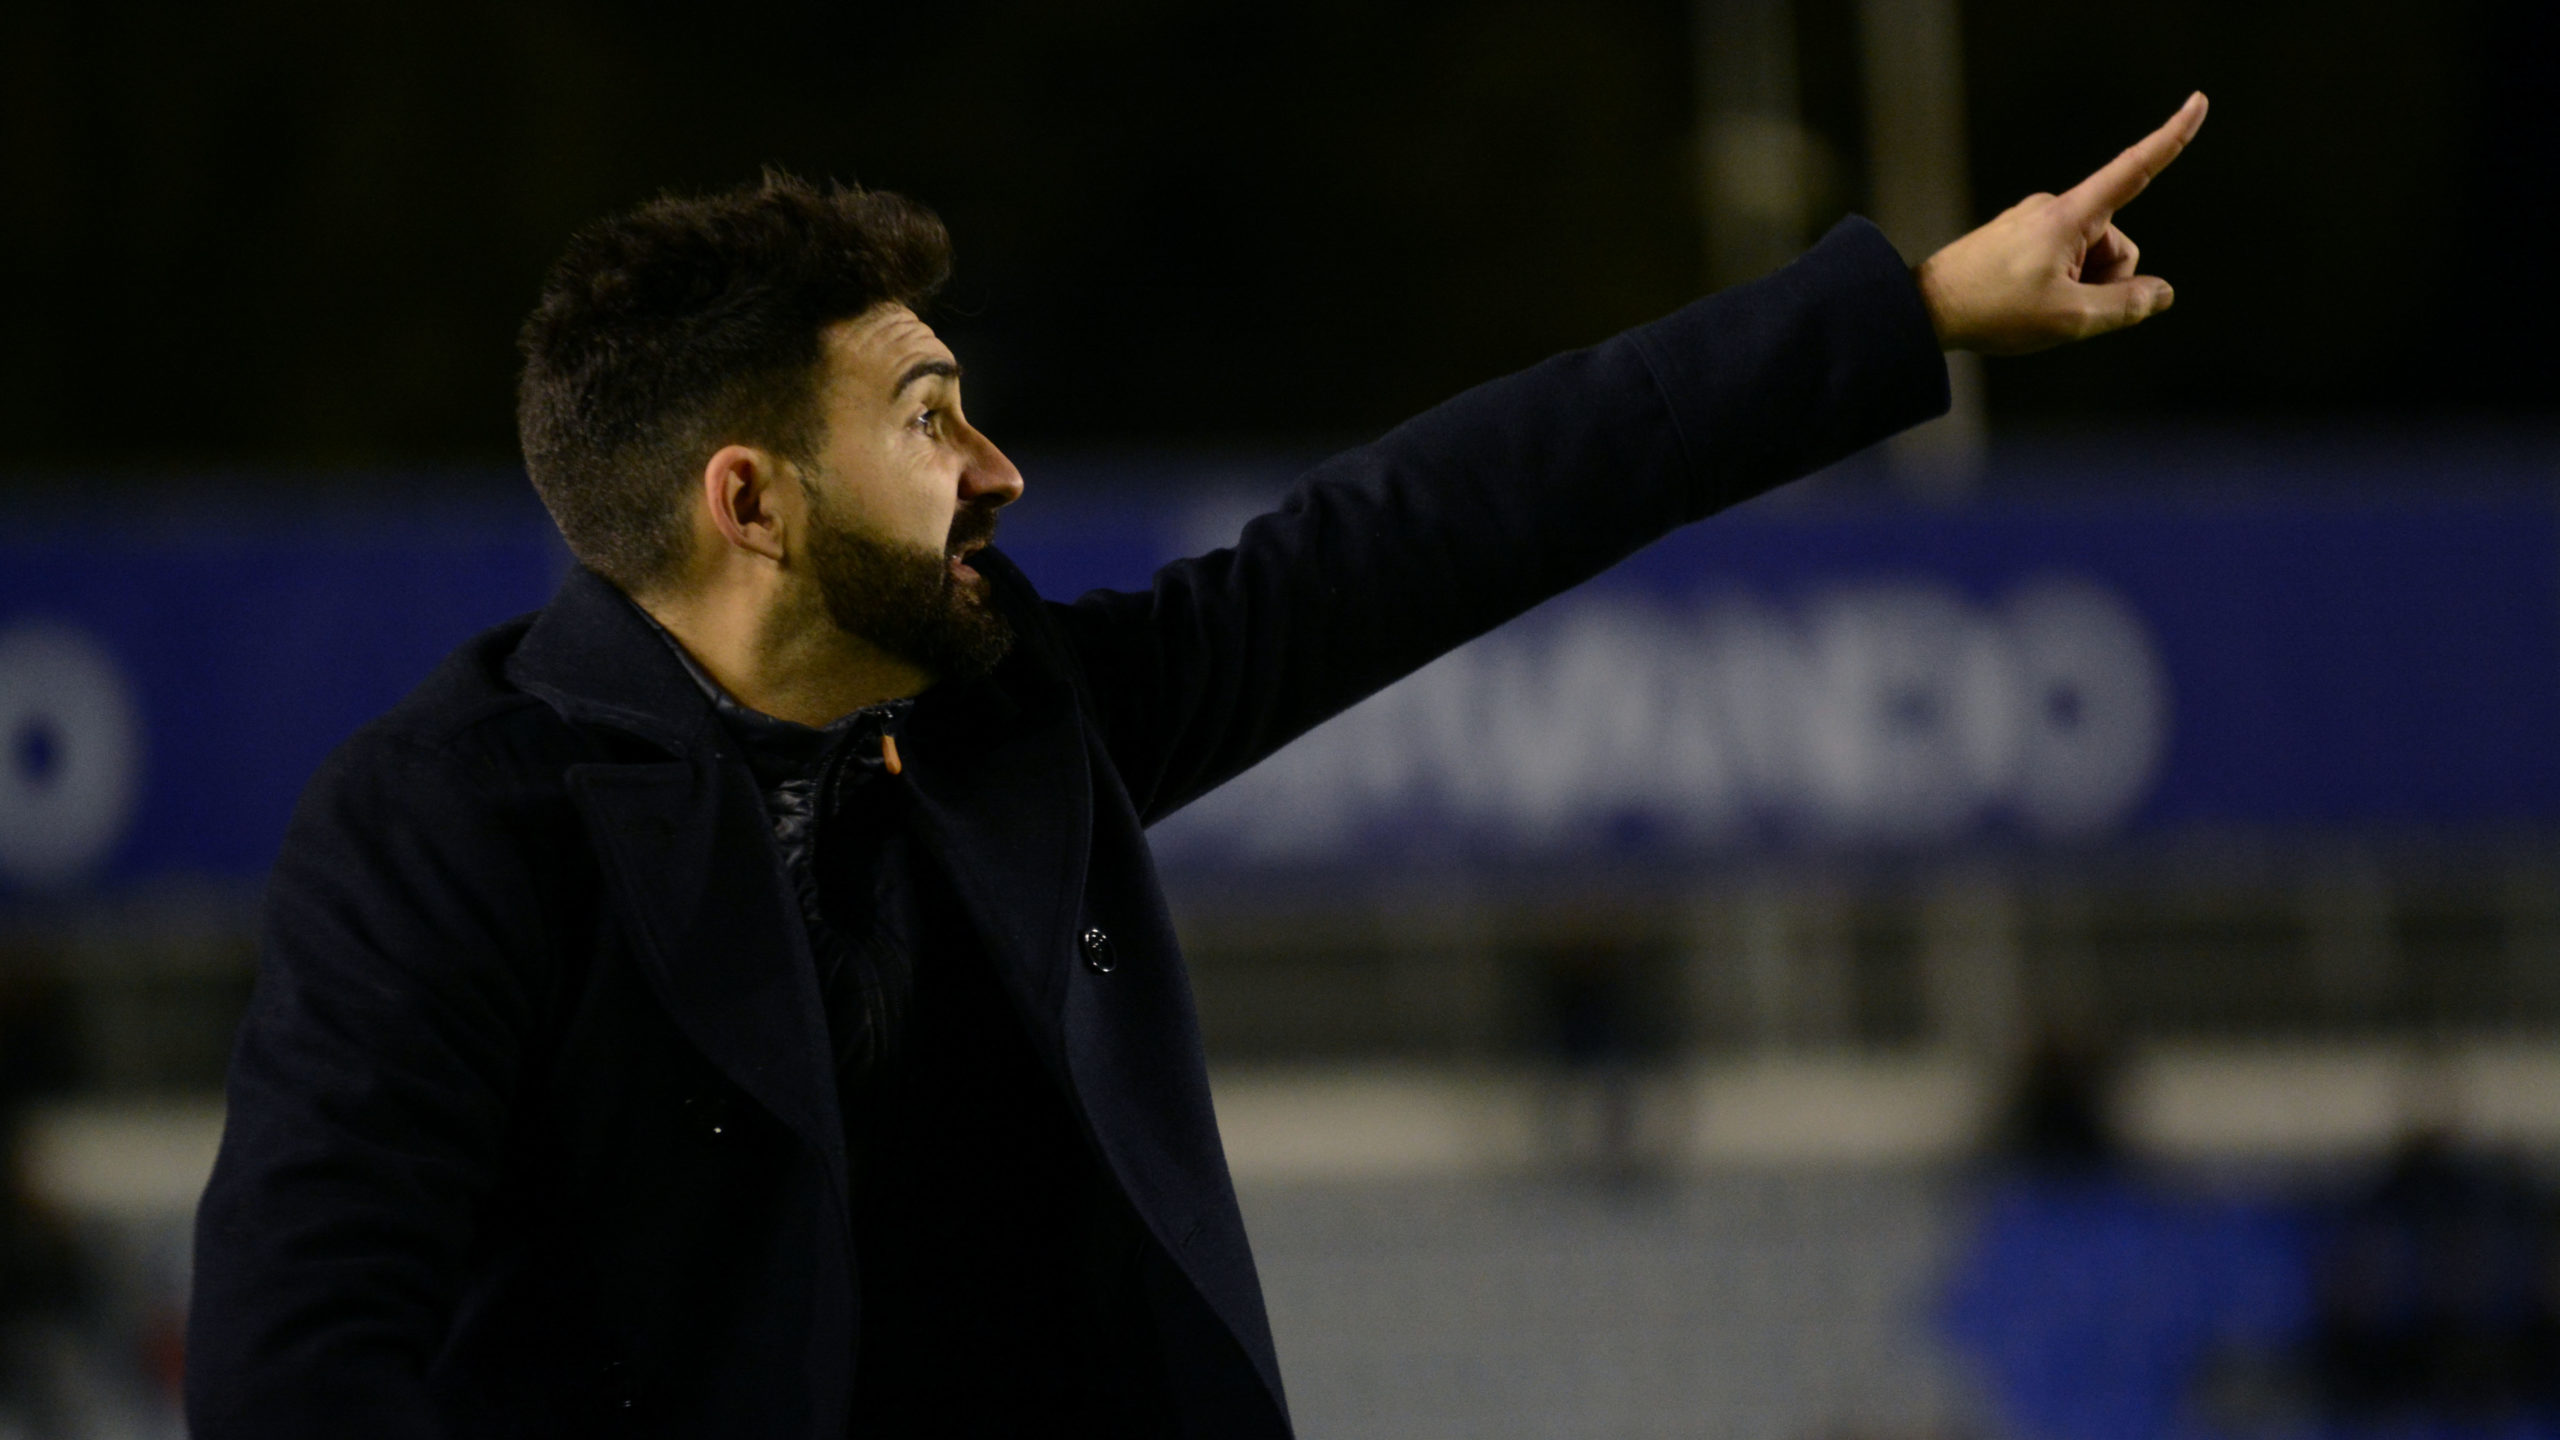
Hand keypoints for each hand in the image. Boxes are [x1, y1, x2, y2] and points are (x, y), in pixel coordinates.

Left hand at [1915, 93, 2207, 354]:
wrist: (1925, 310)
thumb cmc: (1993, 310)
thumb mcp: (2070, 319)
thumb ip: (2124, 306)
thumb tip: (2161, 293)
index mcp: (2070, 216)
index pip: (2134, 170)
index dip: (2172, 137)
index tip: (2198, 101)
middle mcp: (2053, 209)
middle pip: (2115, 245)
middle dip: (2104, 281)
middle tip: (2059, 309)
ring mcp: (2032, 222)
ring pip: (2087, 259)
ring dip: (2077, 288)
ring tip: (2034, 307)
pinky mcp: (2016, 238)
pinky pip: (2059, 262)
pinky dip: (2055, 286)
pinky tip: (2022, 303)